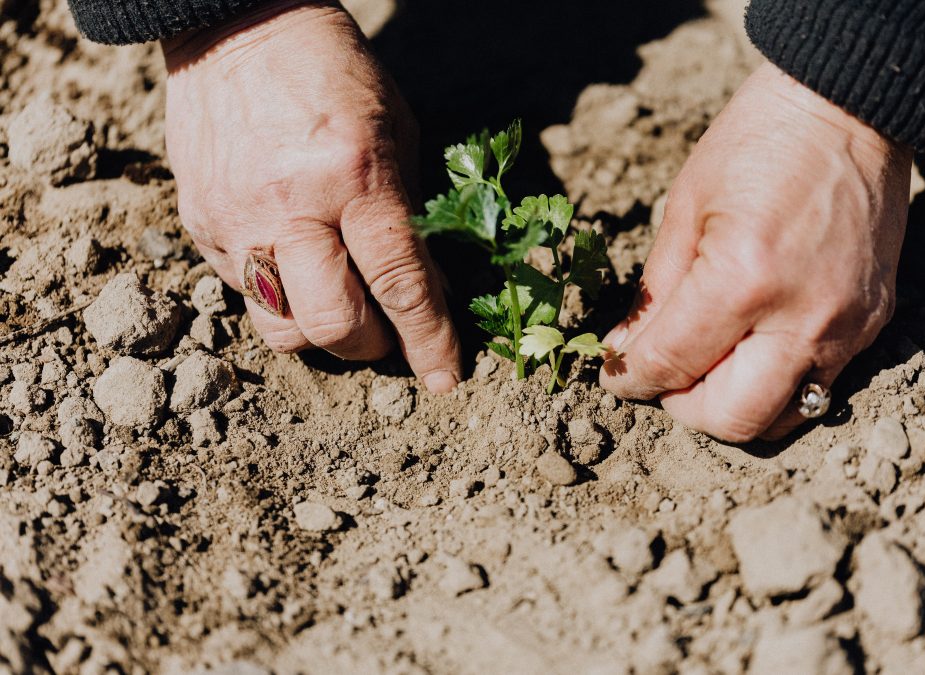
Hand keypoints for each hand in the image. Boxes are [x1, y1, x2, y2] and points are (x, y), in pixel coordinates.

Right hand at [162, 0, 460, 391]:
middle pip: (333, 325)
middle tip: (387, 333)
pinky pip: (244, 294)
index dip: (428, 341)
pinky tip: (298, 266)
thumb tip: (426, 294)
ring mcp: (235, 220)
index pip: (399, 283)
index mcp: (353, 175)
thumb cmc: (336, 77)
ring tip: (340, 306)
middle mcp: (289, 206)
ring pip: (280, 329)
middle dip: (372, 347)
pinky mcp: (199, 225)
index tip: (446, 378)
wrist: (237, 28)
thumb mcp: (396, 134)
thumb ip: (409, 218)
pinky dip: (282, 298)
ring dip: (321, 336)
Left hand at [600, 62, 912, 440]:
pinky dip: (775, 384)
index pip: (671, 365)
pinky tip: (754, 347)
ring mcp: (846, 327)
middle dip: (683, 408)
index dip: (631, 379)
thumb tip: (627, 353)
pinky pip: (818, 386)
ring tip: (710, 367)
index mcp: (742, 279)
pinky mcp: (874, 324)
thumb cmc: (758, 143)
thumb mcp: (686, 208)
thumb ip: (655, 293)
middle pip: (732, 419)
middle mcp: (802, 317)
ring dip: (733, 407)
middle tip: (665, 378)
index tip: (617, 374)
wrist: (851, 110)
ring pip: (781, 418)